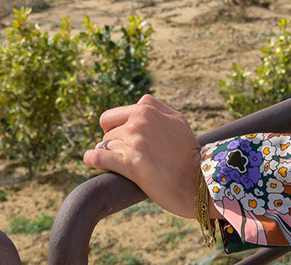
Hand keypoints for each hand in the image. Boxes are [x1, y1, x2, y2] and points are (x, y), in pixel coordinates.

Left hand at [82, 94, 201, 219]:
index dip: (118, 128)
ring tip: (123, 165)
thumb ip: (157, 110)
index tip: (124, 140)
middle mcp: (139, 120)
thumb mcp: (178, 121)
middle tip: (127, 156)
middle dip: (115, 143)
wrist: (200, 183)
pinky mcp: (129, 163)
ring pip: (106, 144)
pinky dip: (92, 159)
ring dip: (111, 155)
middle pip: (110, 130)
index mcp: (148, 108)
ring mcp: (134, 140)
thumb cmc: (190, 155)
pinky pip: (99, 156)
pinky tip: (90, 160)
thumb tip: (139, 109)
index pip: (116, 114)